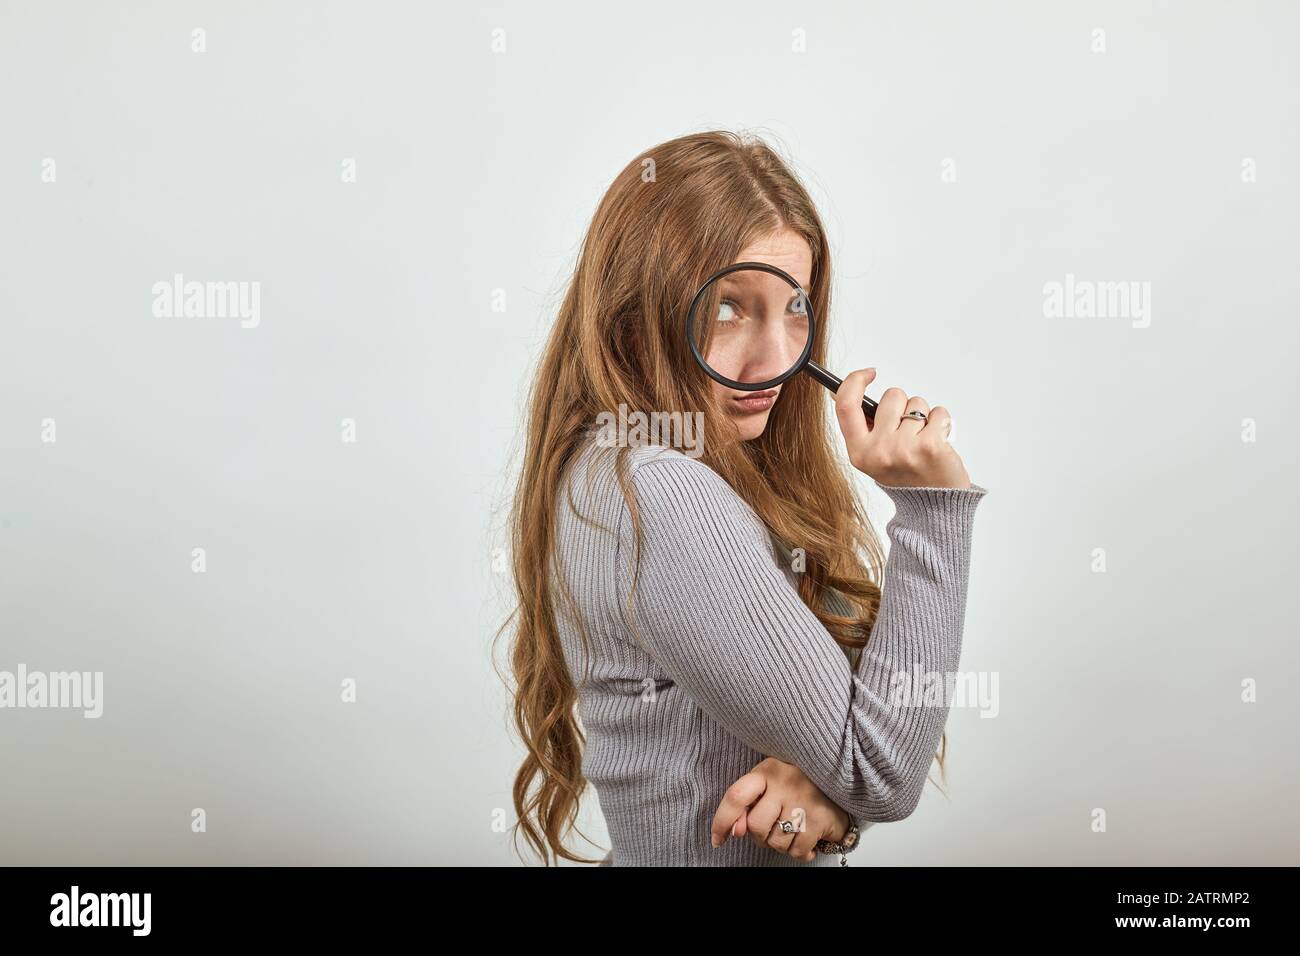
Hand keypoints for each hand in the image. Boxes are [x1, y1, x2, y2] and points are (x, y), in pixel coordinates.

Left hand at [710, 757, 852, 862]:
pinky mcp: (820, 818)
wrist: (843, 779)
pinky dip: (800, 852)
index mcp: (766, 771)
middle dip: (760, 836)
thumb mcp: (769, 785)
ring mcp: (803, 800)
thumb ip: (747, 805)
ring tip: (793, 830)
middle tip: (774, 828)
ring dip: (781, 845)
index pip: (736, 796)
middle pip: (756, 826)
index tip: (717, 839)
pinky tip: (806, 841)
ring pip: (776, 842)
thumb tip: (734, 832)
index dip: (721, 821)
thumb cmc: (798, 784)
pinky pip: (797, 850)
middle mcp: (784, 783)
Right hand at [834, 368, 970, 488]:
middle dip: (903, 405)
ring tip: (924, 441)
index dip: (855, 381)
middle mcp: (878, 450)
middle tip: (908, 432)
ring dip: (924, 416)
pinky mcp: (930, 446)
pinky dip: (943, 423)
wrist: (934, 508)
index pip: (846, 405)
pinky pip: (938, 412)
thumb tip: (842, 391)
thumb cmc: (906, 478)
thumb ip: (862, 426)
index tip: (868, 373)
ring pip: (917, 403)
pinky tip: (939, 442)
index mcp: (859, 452)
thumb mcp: (873, 456)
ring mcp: (904, 448)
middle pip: (891, 396)